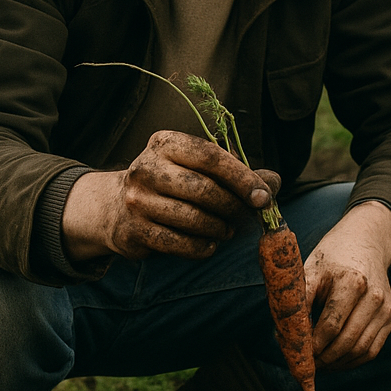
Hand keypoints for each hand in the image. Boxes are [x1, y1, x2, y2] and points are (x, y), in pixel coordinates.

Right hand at [62, 131, 277, 261]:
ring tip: (226, 229)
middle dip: (233, 207)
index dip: (241, 178)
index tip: (263, 197)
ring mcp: (136, 201)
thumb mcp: (199, 168)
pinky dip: (202, 247)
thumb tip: (274, 183)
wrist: (117, 207)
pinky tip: (209, 243)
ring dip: (219, 229)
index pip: (210, 157)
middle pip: (203, 190)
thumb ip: (238, 173)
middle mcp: (146, 168)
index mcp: (165, 143)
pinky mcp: (133, 231)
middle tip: (246, 216)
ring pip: (193, 219)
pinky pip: (180, 244)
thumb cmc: (173, 183)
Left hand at [304, 201, 390, 370]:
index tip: (300, 353)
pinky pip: (373, 350)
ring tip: (321, 364)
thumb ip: (300, 300)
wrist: (365, 243)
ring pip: (362, 351)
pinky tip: (337, 360)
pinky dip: (354, 361)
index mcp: (352, 282)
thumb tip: (286, 333)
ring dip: (339, 363)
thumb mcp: (312, 270)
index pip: (331, 325)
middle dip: (325, 359)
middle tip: (308, 364)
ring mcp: (386, 308)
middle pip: (347, 342)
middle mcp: (373, 297)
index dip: (314, 345)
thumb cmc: (333, 259)